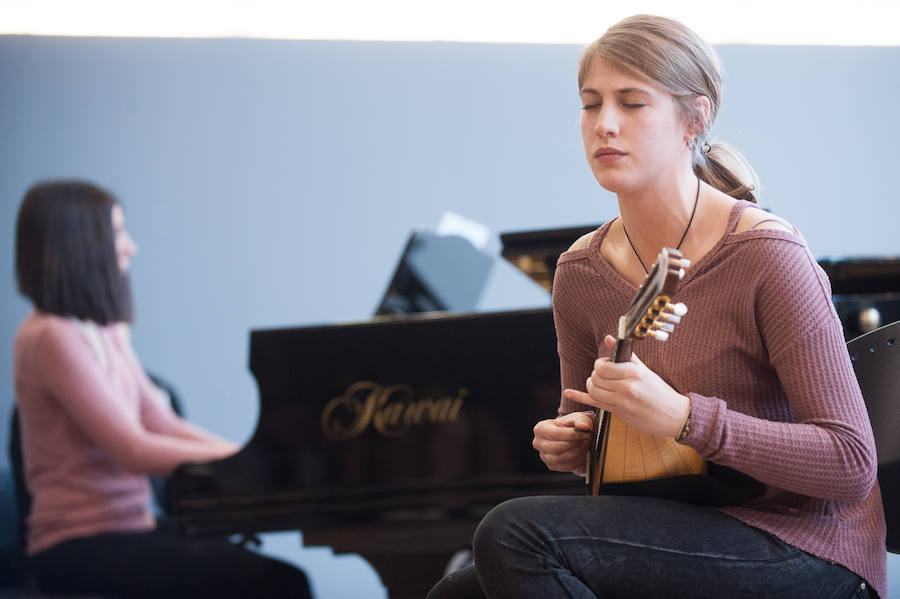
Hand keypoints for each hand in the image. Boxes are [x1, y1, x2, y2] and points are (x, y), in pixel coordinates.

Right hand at [533, 411, 593, 474]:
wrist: (570, 435)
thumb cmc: (571, 426)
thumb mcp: (576, 418)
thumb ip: (581, 420)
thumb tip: (584, 427)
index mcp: (540, 429)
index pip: (556, 434)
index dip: (573, 435)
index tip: (586, 433)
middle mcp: (538, 443)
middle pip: (557, 448)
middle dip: (575, 444)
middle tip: (587, 440)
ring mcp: (543, 456)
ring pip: (561, 459)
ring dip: (577, 453)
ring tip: (585, 445)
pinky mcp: (551, 465)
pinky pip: (564, 467)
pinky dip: (576, 461)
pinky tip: (582, 453)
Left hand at [563, 335, 689, 438]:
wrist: (674, 416)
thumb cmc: (660, 391)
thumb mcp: (645, 370)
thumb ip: (625, 355)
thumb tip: (608, 338)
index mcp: (634, 373)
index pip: (602, 366)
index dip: (600, 365)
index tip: (606, 366)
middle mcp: (626, 387)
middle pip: (595, 378)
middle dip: (595, 375)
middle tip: (604, 376)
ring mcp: (622, 402)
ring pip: (593, 391)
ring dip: (592, 386)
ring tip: (600, 384)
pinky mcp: (619, 413)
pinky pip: (593, 404)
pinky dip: (578, 397)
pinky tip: (569, 393)